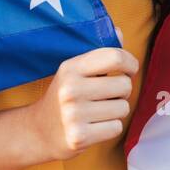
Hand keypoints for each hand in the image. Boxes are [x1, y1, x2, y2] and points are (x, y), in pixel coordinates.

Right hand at [24, 47, 137, 162]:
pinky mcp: (79, 137)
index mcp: (71, 68)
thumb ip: (100, 53)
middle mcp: (71, 89)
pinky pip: (116, 128)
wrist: (38, 131)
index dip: (130, 63)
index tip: (129, 70)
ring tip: (99, 111)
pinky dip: (110, 128)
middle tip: (109, 95)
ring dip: (117, 110)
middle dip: (123, 91)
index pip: (115, 57)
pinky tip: (95, 126)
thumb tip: (119, 32)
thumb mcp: (75, 71)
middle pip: (124, 84)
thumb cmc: (64, 97)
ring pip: (123, 108)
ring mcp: (73, 114)